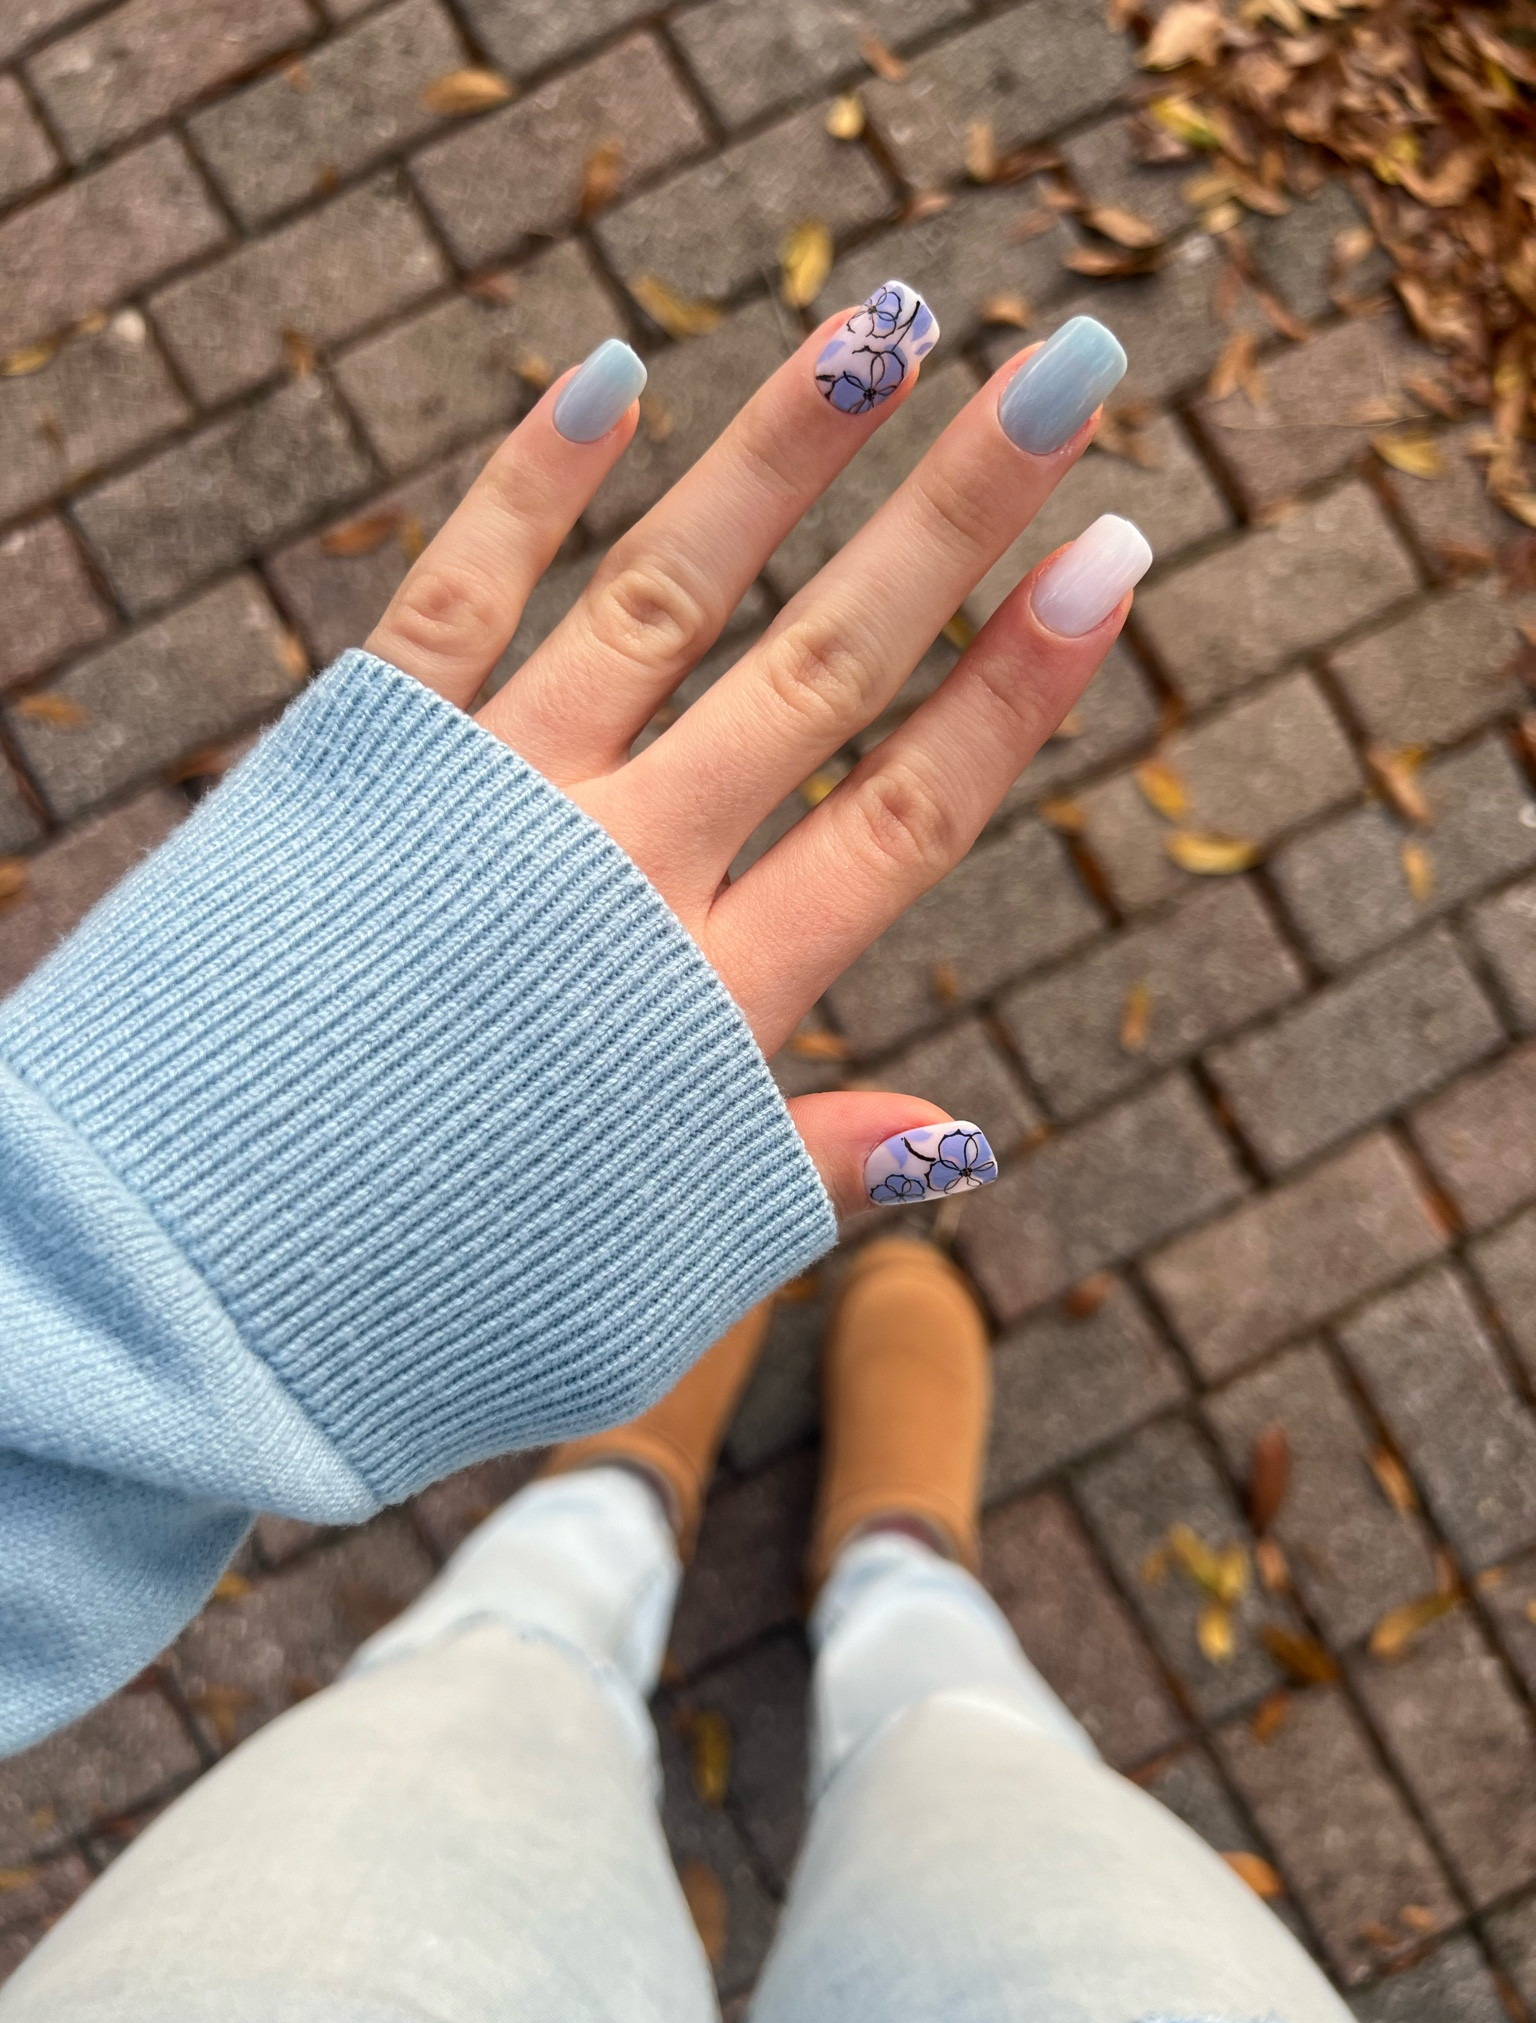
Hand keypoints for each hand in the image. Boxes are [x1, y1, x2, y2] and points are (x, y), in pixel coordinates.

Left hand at [365, 289, 1145, 1217]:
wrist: (190, 1286)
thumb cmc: (434, 1302)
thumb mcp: (651, 1264)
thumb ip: (802, 1172)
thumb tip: (966, 1136)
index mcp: (713, 1002)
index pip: (907, 814)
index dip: (1016, 684)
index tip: (1111, 554)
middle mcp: (621, 873)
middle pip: (824, 669)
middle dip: (955, 518)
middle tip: (1062, 372)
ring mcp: (492, 801)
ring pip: (665, 595)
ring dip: (779, 458)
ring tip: (879, 328)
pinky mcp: (364, 765)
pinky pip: (461, 595)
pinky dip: (532, 483)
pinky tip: (611, 375)